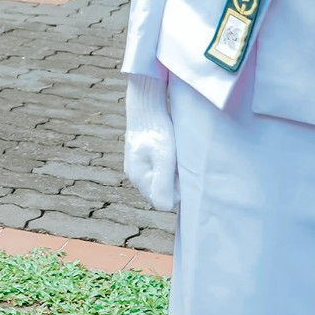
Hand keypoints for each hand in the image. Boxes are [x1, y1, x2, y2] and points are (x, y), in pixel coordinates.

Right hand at [122, 74, 177, 211]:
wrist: (146, 106)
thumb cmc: (157, 131)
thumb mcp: (164, 158)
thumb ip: (163, 184)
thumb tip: (164, 208)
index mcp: (138, 177)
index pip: (162, 200)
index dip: (176, 189)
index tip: (180, 171)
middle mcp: (134, 175)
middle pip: (161, 191)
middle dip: (173, 181)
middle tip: (178, 162)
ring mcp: (137, 167)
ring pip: (161, 180)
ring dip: (171, 172)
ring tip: (173, 154)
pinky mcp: (142, 158)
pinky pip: (158, 170)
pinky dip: (167, 164)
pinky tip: (169, 151)